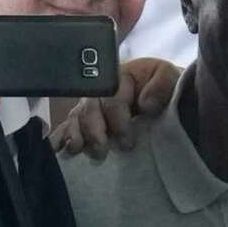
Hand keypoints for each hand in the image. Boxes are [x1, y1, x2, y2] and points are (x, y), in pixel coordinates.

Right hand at [50, 57, 180, 158]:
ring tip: (79, 149)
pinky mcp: (84, 123)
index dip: (117, 120)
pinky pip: (67, 128)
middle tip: (102, 150)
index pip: (111, 97)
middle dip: (93, 131)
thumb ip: (161, 85)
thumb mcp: (168, 76)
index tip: (127, 141)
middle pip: (88, 109)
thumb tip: (146, 103)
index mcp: (119, 78)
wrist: (165, 98)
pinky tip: (59, 149)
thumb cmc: (165, 88)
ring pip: (75, 118)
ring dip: (75, 135)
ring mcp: (90, 108)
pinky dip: (61, 138)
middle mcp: (100, 92)